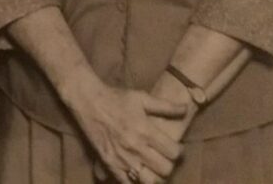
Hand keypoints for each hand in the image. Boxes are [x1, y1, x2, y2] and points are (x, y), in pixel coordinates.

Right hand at [63, 76, 185, 183]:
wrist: (87, 99)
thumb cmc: (115, 97)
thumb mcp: (141, 97)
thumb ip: (165, 106)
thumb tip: (186, 109)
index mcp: (146, 131)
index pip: (174, 153)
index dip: (179, 151)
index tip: (174, 148)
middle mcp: (136, 147)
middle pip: (165, 169)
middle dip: (168, 164)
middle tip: (163, 158)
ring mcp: (122, 157)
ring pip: (149, 181)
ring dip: (154, 176)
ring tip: (152, 168)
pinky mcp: (109, 163)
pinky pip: (127, 182)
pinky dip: (135, 181)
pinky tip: (136, 173)